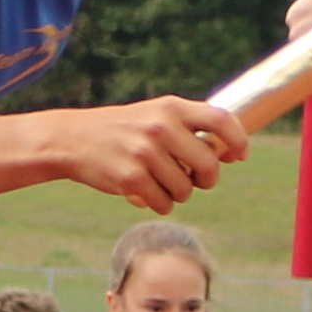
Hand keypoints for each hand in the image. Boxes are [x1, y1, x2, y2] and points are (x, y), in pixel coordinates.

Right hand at [52, 98, 246, 207]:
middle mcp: (161, 127)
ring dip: (178, 194)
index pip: (221, 120)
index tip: (239, 157)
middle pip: (209, 165)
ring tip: (159, 183)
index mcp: (171, 108)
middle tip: (194, 180)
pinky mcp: (131, 178)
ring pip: (186, 190)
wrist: (72, 139)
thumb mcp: (156, 116)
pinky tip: (144, 193)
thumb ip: (190, 128)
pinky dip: (159, 204)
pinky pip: (164, 204)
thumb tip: (229, 153)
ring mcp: (145, 153)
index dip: (238, 140)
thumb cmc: (124, 130)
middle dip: (206, 180)